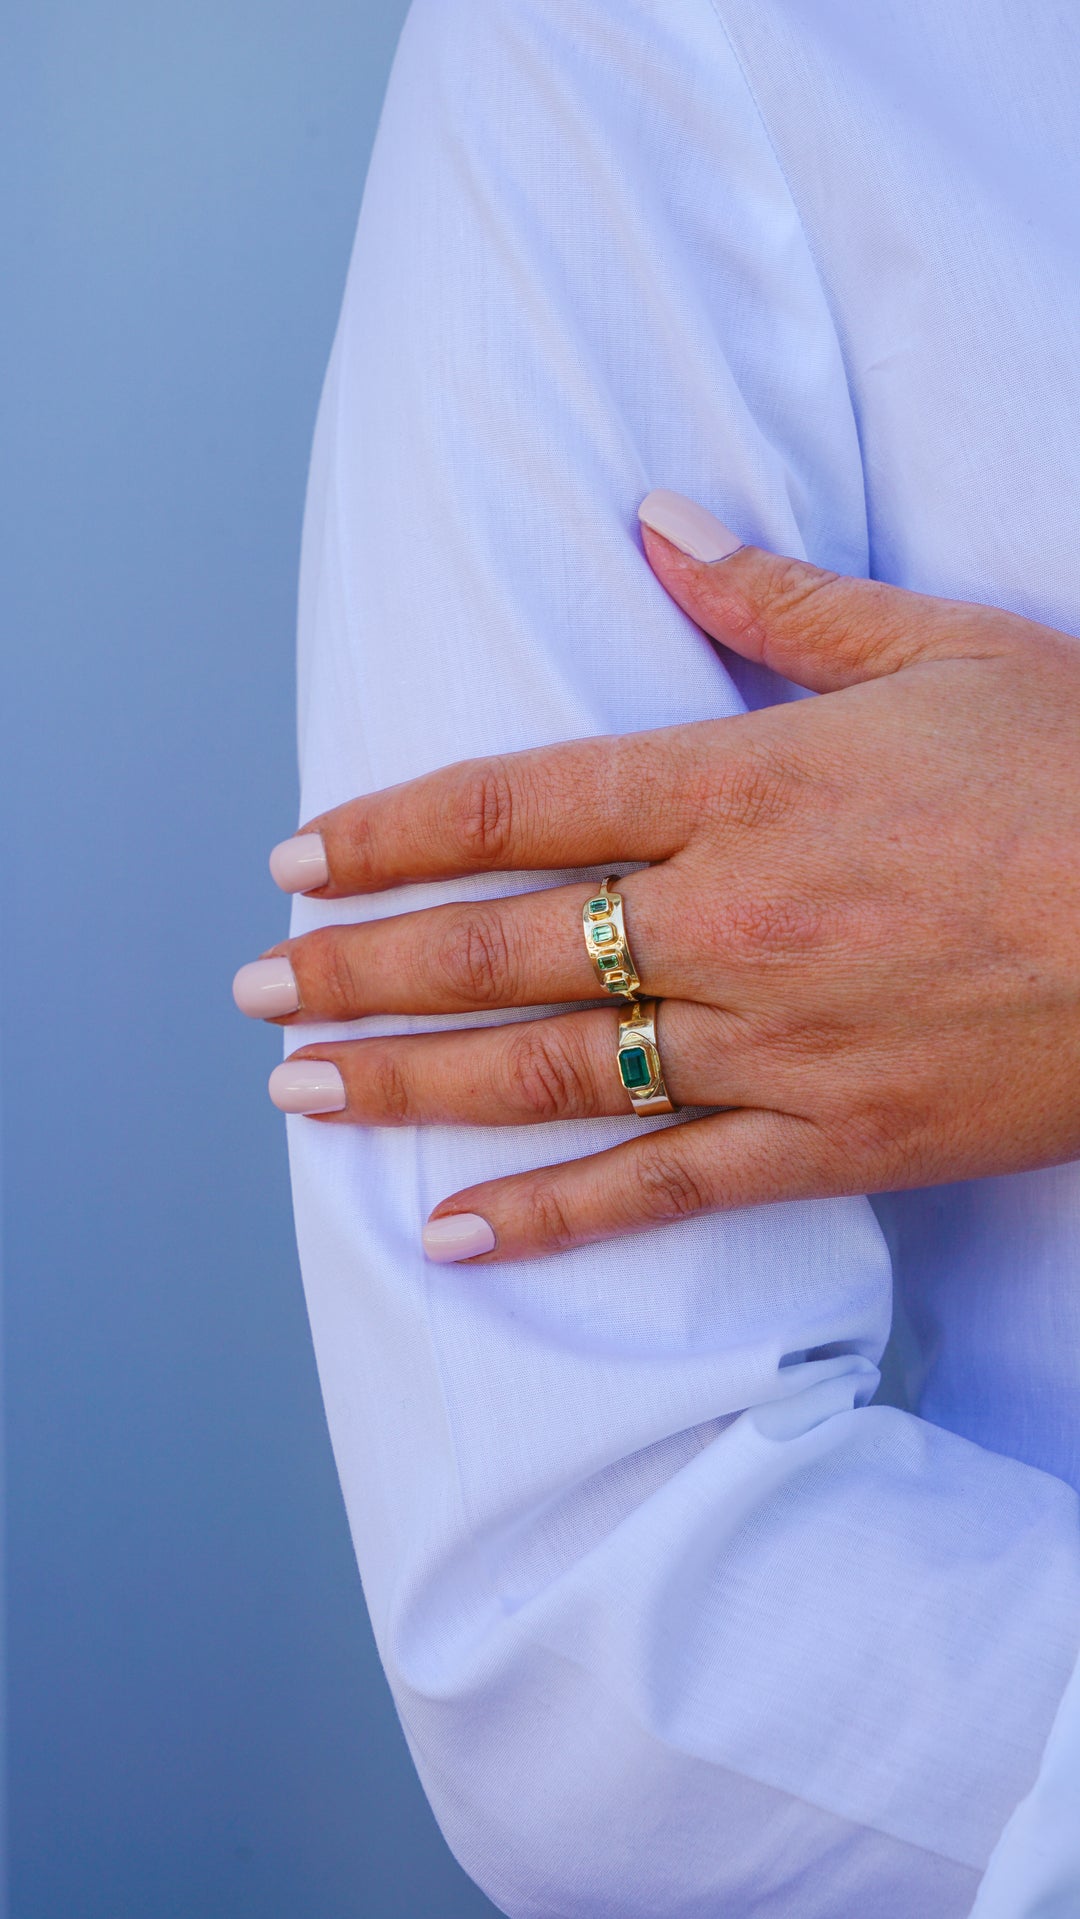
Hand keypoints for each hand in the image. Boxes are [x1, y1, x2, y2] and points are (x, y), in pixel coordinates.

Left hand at [234, 490, 1079, 1261]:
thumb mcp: (944, 648)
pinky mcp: (830, 1142)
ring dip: (409, 1083)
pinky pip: (663, 1188)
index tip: (300, 857)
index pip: (518, 805)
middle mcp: (729, 917)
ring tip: (300, 1093)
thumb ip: (778, 597)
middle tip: (259, 988)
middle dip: (363, 965)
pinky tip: (454, 1239)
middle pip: (501, 944)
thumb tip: (654, 519)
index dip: (393, 830)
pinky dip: (553, 1220)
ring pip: (549, 1070)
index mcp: (747, 783)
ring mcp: (772, 1042)